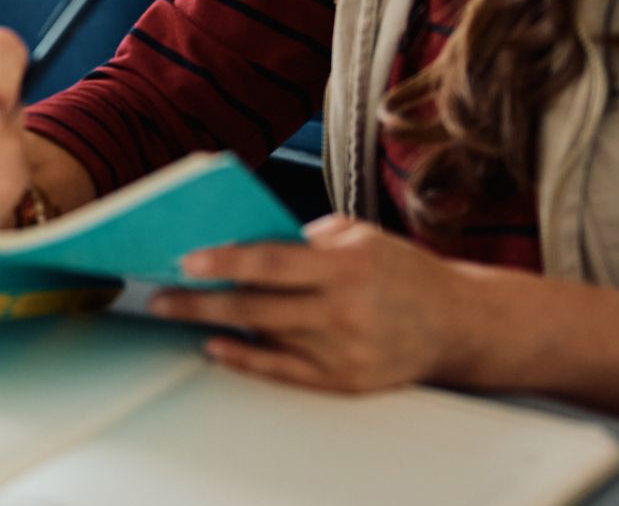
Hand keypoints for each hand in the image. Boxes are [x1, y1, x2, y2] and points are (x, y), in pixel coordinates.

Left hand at [149, 214, 478, 392]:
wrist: (457, 322)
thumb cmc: (401, 270)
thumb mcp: (359, 236)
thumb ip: (305, 239)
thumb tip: (242, 240)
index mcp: (348, 266)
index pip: (272, 262)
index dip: (225, 261)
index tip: (186, 259)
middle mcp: (345, 310)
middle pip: (258, 307)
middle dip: (202, 301)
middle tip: (161, 295)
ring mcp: (345, 350)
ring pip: (266, 337)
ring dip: (218, 324)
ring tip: (181, 311)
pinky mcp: (346, 381)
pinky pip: (284, 372)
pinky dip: (247, 359)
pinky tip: (218, 345)